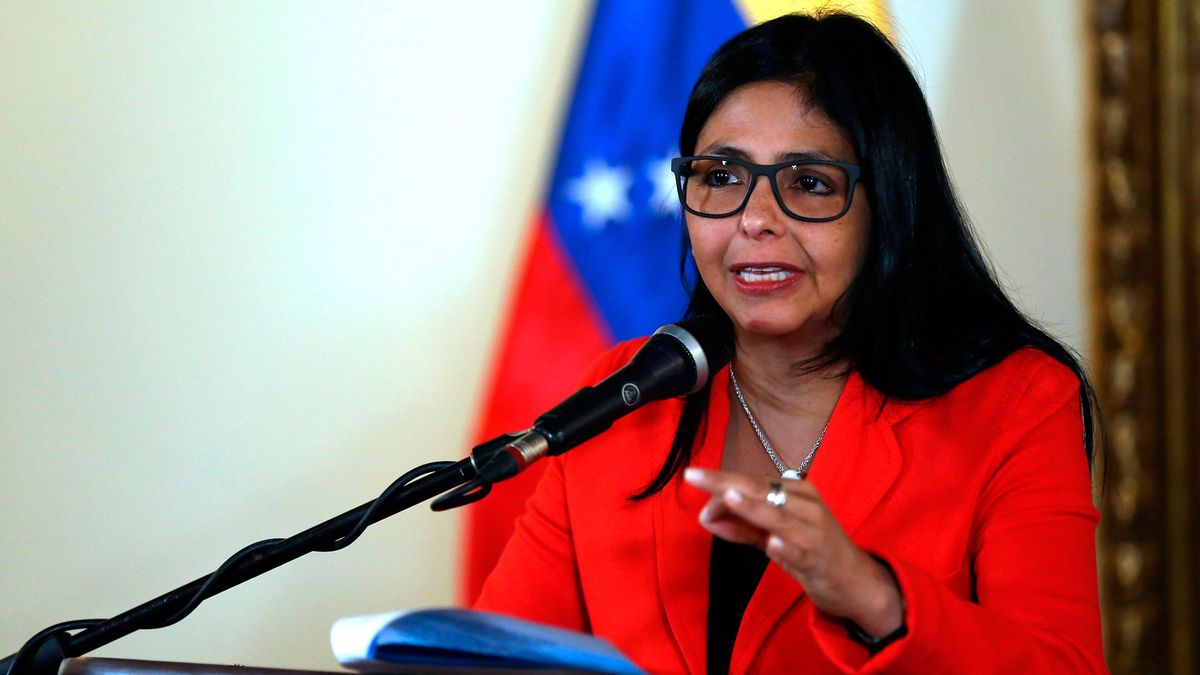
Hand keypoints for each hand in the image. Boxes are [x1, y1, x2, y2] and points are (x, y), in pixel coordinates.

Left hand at [684, 467, 903, 636]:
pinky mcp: (820, 559)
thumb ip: (743, 526)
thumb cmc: (813, 550)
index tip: (692, 482)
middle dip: (724, 484)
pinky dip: (786, 548)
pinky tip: (772, 544)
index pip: (751, 482)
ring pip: (778, 517)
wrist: (858, 581)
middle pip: (760, 490)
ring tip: (728, 498)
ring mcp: (814, 532)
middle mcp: (806, 505)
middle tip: (692, 475)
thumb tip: (707, 516)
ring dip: (752, 508)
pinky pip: (801, 551)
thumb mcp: (775, 534)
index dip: (719, 484)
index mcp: (796, 492)